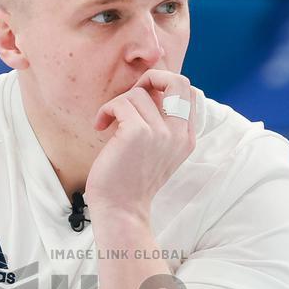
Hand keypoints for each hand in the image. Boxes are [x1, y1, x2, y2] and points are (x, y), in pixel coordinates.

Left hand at [85, 70, 196, 220]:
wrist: (120, 210)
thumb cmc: (130, 181)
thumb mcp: (156, 152)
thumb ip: (161, 125)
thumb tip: (147, 91)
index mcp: (186, 138)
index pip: (188, 92)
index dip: (163, 87)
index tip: (142, 101)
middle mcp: (178, 134)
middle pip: (177, 80)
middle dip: (152, 78)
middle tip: (131, 97)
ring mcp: (160, 133)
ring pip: (138, 93)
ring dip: (117, 105)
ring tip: (108, 124)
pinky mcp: (137, 133)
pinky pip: (121, 103)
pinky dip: (106, 110)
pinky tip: (100, 126)